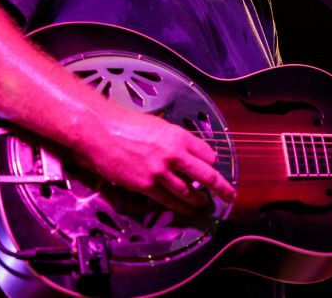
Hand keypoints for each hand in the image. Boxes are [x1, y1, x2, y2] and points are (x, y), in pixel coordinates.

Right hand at [74, 108, 236, 212]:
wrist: (101, 131)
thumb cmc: (127, 123)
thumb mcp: (159, 125)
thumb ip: (174, 140)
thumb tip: (184, 153)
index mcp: (179, 136)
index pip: (207, 154)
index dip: (211, 162)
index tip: (212, 167)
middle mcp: (174, 154)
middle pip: (205, 175)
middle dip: (221, 187)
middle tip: (230, 194)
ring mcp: (160, 172)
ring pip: (187, 191)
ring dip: (197, 200)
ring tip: (203, 204)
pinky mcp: (145, 185)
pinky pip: (167, 199)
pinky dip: (179, 206)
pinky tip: (185, 209)